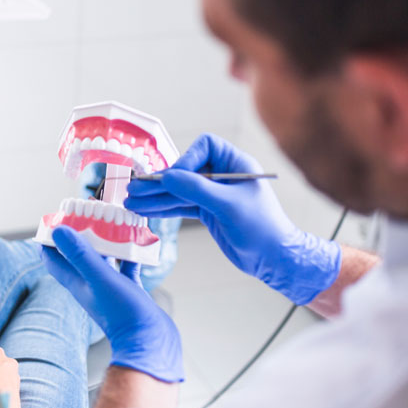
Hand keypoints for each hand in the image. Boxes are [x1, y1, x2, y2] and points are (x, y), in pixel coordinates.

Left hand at [43, 226, 182, 382]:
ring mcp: (110, 287)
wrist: (151, 343)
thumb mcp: (100, 279)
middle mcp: (90, 284)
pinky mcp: (128, 290)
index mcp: (77, 282)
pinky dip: (130, 251)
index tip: (55, 218)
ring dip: (106, 239)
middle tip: (89, 211)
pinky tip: (138, 239)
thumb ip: (80, 255)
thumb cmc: (124, 314)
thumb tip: (58, 231)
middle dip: (81, 232)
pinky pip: (126, 265)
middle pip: (79, 253)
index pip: (53, 259)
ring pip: (104, 257)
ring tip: (114, 219)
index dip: (50, 239)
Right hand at [124, 133, 340, 304]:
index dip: (186, 159)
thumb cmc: (262, 229)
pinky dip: (164, 208)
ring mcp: (214, 194)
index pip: (205, 147)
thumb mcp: (228, 206)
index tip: (173, 178)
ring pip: (180, 190)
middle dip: (160, 181)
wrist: (275, 260)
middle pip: (186, 170)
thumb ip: (197, 189)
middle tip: (135, 188)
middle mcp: (224, 175)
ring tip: (132, 202)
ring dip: (157, 196)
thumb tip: (168, 177)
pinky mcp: (208, 211)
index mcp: (236, 164)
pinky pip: (181, 205)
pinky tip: (146, 210)